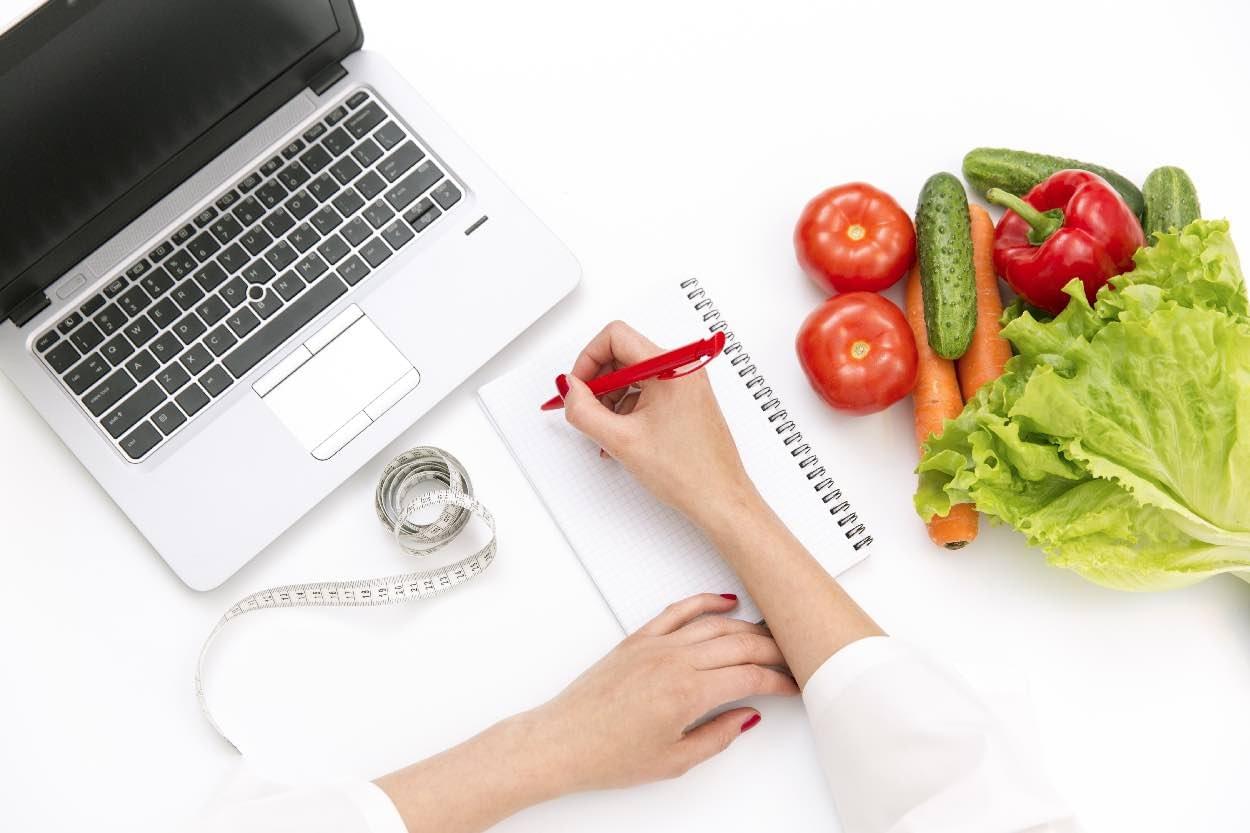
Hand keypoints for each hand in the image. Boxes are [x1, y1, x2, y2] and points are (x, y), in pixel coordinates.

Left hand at [528, 593, 797, 791]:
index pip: (750, 676)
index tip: (790, 686)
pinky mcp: (638, 638)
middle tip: (790, 657)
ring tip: (768, 634)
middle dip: (773, 649)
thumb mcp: (675, 761)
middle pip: (740, 643)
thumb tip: (746, 717)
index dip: (778, 680)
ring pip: (715, 624)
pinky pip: (679, 610)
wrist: (563, 740)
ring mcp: (655, 644)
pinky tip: (725, 601)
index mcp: (689, 692)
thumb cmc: (608, 754)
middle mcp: (675, 660)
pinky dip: (705, 602)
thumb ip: (718, 736)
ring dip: (748, 625)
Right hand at [563, 321, 758, 528]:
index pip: (615, 336)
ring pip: (633, 376)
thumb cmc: (688, 473)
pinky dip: (628, 410)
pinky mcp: (686, 401)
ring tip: (606, 431)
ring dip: (611, 399)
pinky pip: (647, 392)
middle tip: (586, 408)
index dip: (588, 359)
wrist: (720, 499)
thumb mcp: (621, 441)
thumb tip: (570, 390)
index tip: (578, 386)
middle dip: (598, 382)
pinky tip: (621, 437)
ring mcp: (686, 385)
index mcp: (671, 367)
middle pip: (623, 354)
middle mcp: (682, 369)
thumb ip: (584, 410)